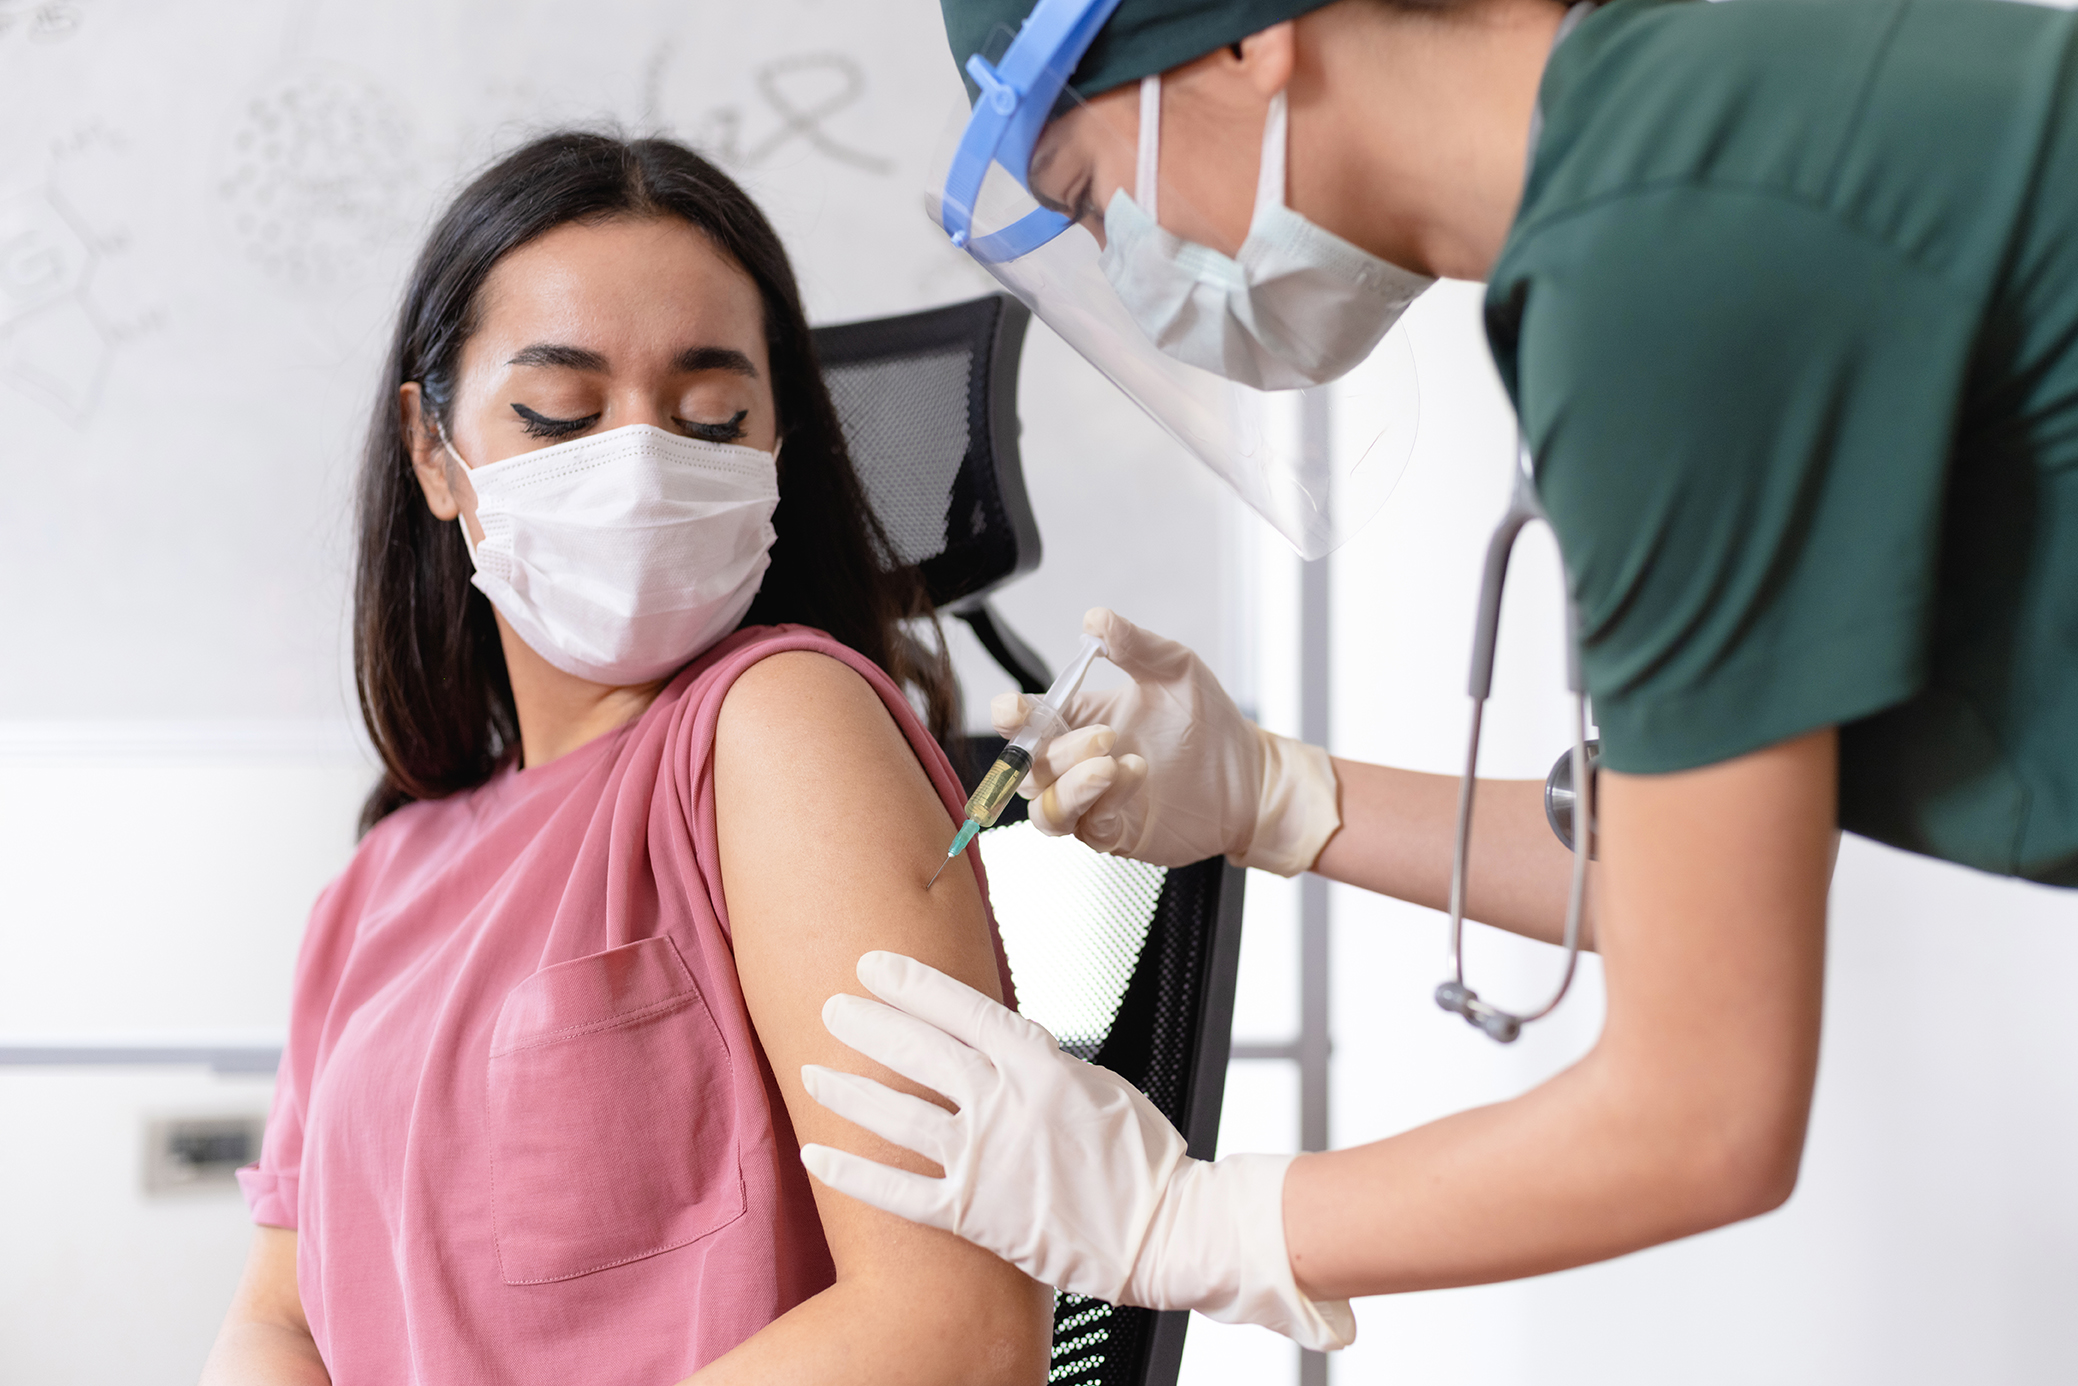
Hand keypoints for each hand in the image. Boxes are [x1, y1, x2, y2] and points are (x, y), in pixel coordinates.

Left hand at [799, 951, 1354, 1350]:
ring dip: (850, 1091)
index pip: (960, 1009)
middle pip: (919, 1053)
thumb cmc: (1141, 1159)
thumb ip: (1044, 1061)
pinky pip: (898, 1191)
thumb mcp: (1097, 1084)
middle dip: (869, 1025)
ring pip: (898, 1115)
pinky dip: (853, 1172)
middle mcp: (1005, 1105)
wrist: (1164, 1231)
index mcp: (1039, 1065)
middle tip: (832, 1008)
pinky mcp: (973, 1214)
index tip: (873, 966)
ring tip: (813, 1071)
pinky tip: (817, 1154)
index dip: (911, 984)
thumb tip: (1009, 1038)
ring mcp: (986, 1159)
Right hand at [993, 608, 1339, 873]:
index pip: (1025, 723)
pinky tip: (1135, 776)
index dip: (1011, 717)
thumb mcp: (1175, 668)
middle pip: (1030, 768)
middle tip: (1106, 736)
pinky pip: (1088, 827)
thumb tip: (1096, 619)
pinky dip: (1104, 802)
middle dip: (1057, 752)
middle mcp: (1077, 765)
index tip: (1015, 709)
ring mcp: (1093, 804)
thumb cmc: (1208, 722)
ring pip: (1046, 809)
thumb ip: (1134, 644)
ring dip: (1071, 786)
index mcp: (1078, 721)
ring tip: (1112, 764)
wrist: (1249, 774)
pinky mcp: (1115, 835)